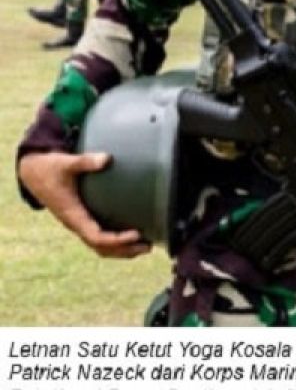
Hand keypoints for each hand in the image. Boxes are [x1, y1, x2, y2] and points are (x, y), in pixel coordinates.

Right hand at [17, 151, 150, 257]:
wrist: (33, 172)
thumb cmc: (50, 168)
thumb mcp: (66, 163)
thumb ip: (85, 161)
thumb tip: (107, 158)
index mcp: (72, 214)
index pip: (95, 236)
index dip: (116, 239)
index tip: (136, 233)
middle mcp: (75, 223)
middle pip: (100, 247)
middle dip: (123, 250)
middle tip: (148, 246)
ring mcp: (78, 223)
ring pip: (99, 246)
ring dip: (121, 250)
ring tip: (145, 246)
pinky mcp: (81, 219)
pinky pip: (98, 237)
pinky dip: (115, 242)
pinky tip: (132, 236)